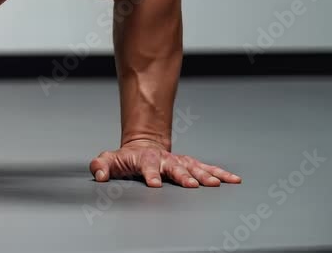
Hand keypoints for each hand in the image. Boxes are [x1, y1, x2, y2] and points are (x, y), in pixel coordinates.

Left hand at [89, 140, 241, 187]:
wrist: (143, 146)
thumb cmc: (126, 158)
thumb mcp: (110, 160)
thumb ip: (101, 166)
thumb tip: (99, 174)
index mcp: (145, 159)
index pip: (148, 166)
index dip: (151, 174)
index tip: (155, 184)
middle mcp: (165, 159)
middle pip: (175, 167)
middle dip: (183, 176)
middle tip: (192, 185)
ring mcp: (178, 161)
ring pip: (194, 167)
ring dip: (205, 175)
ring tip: (215, 183)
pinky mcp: (189, 164)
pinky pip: (206, 168)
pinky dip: (220, 173)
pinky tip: (233, 179)